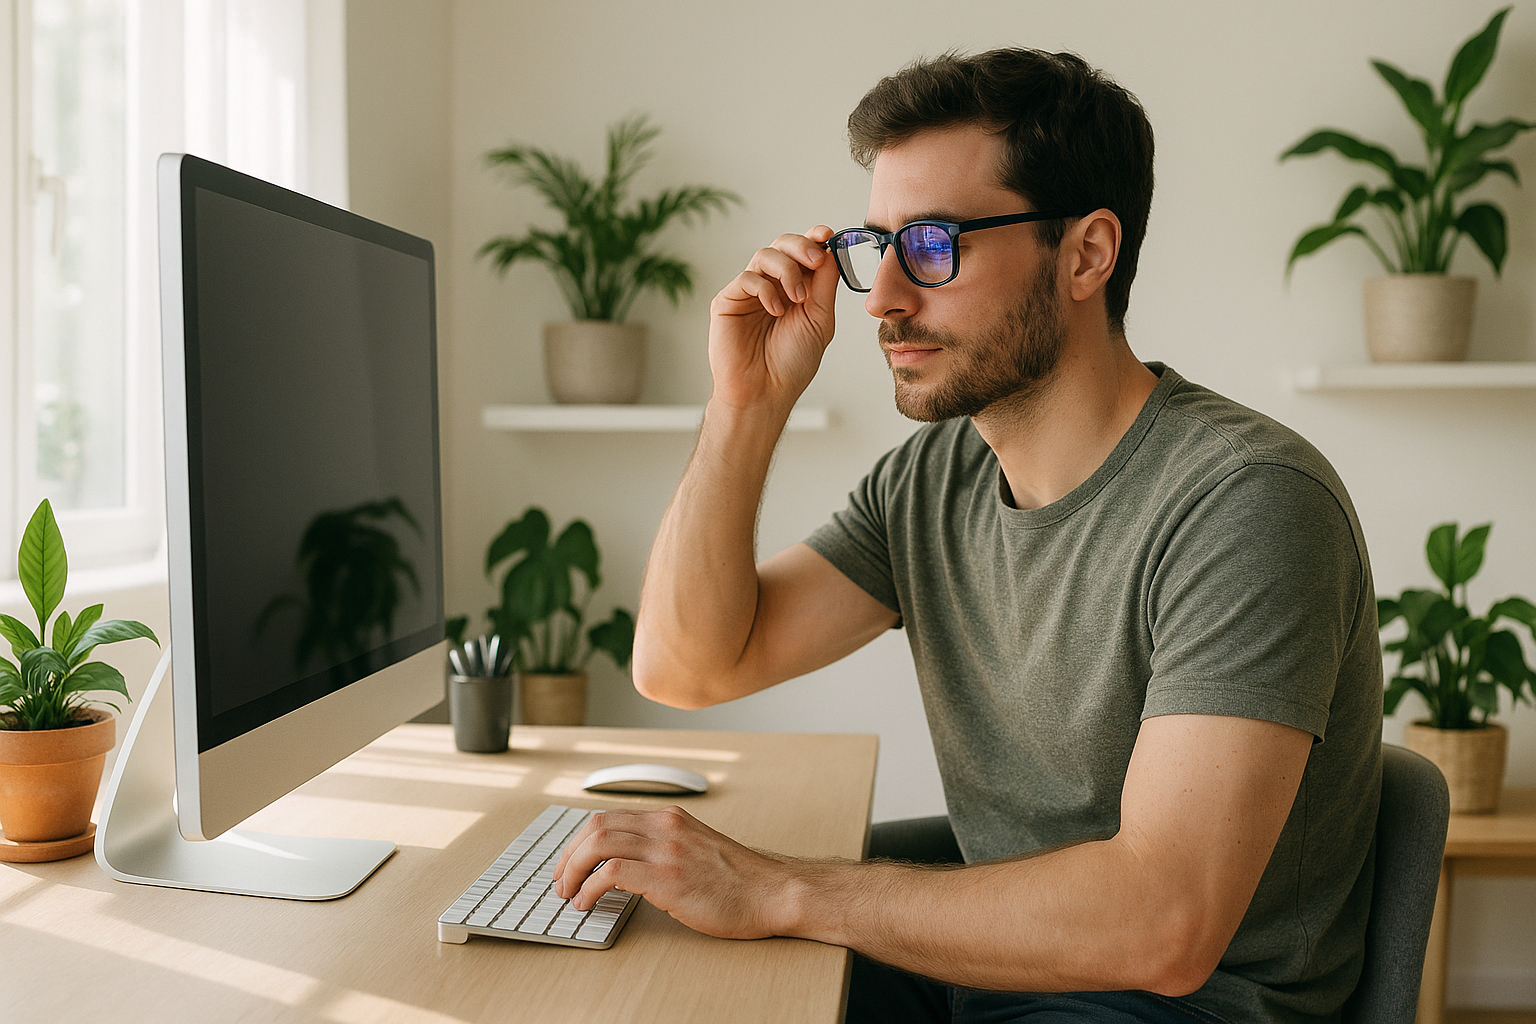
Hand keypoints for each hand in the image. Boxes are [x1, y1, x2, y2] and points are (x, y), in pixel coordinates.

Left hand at [550, 806, 789, 939]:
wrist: (771, 893)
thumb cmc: (738, 881)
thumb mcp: (696, 849)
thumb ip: (663, 848)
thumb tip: (624, 865)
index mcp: (670, 818)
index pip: (608, 818)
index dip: (578, 843)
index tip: (569, 865)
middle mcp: (665, 826)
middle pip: (595, 826)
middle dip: (568, 855)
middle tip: (560, 882)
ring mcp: (666, 850)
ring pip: (598, 844)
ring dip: (573, 870)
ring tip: (569, 894)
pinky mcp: (668, 877)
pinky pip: (612, 873)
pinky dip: (590, 888)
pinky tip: (589, 903)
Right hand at [707, 225, 839, 414]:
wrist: (765, 392)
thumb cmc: (791, 363)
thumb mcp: (819, 320)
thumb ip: (824, 285)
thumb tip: (830, 251)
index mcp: (796, 289)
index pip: (804, 253)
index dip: (814, 238)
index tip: (827, 235)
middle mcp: (772, 286)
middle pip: (783, 245)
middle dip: (801, 246)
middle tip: (815, 260)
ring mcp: (749, 293)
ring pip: (765, 255)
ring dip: (787, 269)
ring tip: (798, 297)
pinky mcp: (728, 301)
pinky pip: (747, 278)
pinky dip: (765, 289)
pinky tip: (776, 310)